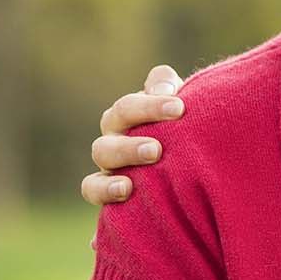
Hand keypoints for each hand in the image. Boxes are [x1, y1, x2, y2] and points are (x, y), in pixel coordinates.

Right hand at [79, 65, 184, 205]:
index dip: (153, 101)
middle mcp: (118, 131)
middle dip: (142, 116)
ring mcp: (110, 160)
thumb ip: (174, 91)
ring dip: (126, 150)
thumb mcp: (186, 115)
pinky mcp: (105, 189)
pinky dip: (104, 188)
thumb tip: (164, 90)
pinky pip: (92, 187)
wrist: (188, 183)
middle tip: (170, 126)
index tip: (179, 107)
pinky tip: (125, 188)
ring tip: (153, 154)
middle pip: (117, 115)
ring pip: (102, 149)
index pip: (139, 96)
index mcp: (135, 110)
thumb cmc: (187, 140)